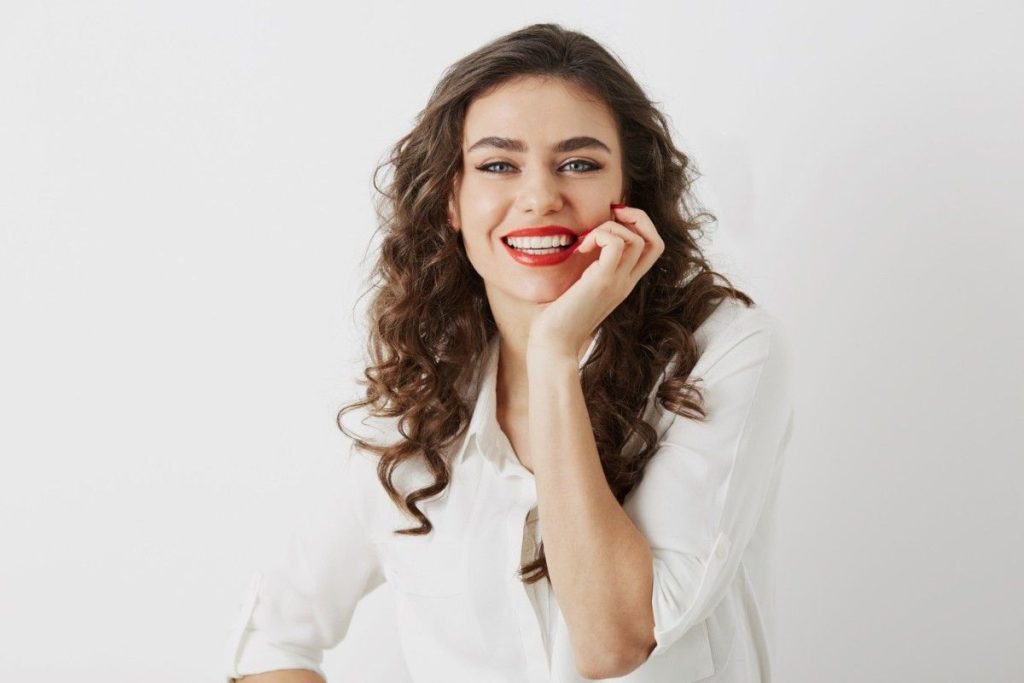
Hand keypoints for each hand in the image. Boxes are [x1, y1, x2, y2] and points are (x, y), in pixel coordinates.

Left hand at [527, 204, 664, 358]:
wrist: (553, 344)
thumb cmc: (557, 319)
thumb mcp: (577, 287)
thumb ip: (586, 267)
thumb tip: (576, 242)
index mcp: (623, 283)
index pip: (652, 248)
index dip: (638, 225)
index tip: (611, 220)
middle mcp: (626, 282)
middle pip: (655, 240)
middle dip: (637, 217)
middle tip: (611, 215)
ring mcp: (618, 282)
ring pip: (637, 238)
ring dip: (610, 227)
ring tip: (586, 241)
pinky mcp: (603, 281)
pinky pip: (616, 243)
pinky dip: (599, 235)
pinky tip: (580, 250)